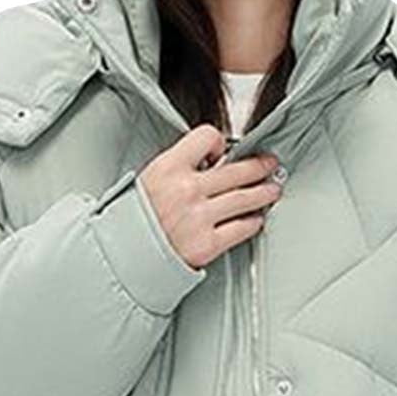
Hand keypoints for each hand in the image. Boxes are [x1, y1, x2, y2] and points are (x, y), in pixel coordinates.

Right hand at [139, 125, 283, 268]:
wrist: (124, 259)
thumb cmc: (135, 223)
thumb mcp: (149, 180)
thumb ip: (179, 167)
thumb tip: (210, 162)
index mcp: (169, 167)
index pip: (207, 136)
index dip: (219, 142)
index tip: (225, 151)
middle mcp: (187, 189)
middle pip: (236, 169)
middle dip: (259, 166)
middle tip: (269, 165)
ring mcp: (199, 217)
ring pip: (245, 198)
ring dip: (264, 193)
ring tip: (272, 190)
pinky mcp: (207, 244)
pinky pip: (241, 228)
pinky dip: (253, 222)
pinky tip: (256, 219)